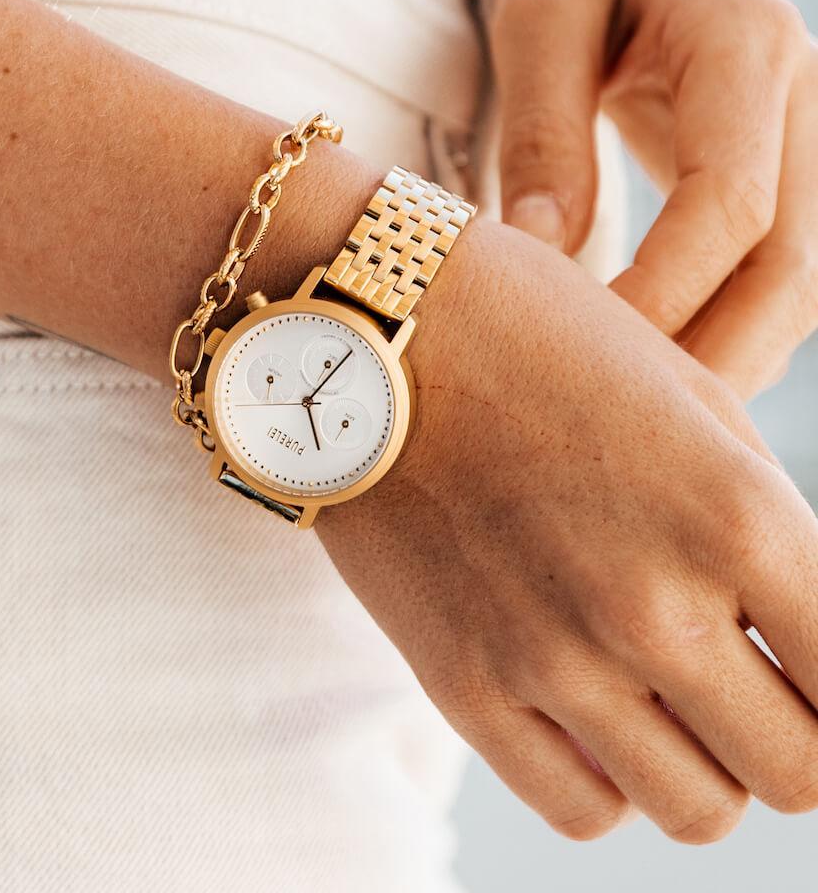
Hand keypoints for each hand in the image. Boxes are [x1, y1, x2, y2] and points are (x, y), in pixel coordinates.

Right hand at [318, 221, 817, 841]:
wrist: (377, 340)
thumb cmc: (538, 342)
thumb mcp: (689, 398)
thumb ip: (767, 528)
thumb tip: (794, 634)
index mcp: (736, 518)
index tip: (808, 669)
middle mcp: (651, 607)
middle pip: (796, 777)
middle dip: (793, 736)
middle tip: (752, 684)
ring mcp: (549, 659)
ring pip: (697, 811)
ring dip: (705, 764)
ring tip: (670, 697)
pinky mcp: (462, 686)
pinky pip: (582, 809)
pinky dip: (612, 783)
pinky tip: (595, 716)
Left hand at [491, 0, 817, 397]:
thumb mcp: (540, 17)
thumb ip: (546, 136)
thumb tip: (547, 260)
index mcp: (745, 45)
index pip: (730, 205)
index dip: (664, 296)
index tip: (583, 360)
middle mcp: (799, 101)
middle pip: (789, 270)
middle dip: (711, 362)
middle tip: (617, 432)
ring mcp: (801, 142)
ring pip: (794, 288)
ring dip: (723, 364)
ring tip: (632, 424)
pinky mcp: (777, 171)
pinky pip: (769, 276)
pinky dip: (722, 335)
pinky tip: (655, 371)